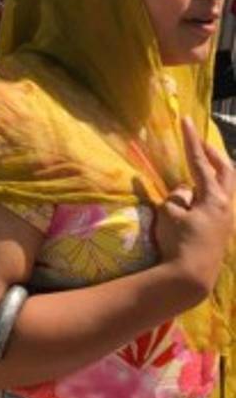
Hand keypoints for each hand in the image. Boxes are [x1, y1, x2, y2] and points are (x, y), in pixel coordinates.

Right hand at [155, 117, 234, 301]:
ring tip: (203, 165)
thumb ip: (178, 195)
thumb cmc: (178, 242)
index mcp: (214, 198)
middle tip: (200, 141)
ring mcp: (227, 219)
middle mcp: (227, 206)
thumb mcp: (169, 212)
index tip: (186, 120)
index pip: (200, 161)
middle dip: (214, 153)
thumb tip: (186, 191)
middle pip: (227, 171)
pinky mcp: (222, 230)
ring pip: (228, 187)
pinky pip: (221, 200)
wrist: (190, 276)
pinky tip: (200, 194)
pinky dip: (213, 189)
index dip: (191, 139)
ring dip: (217, 172)